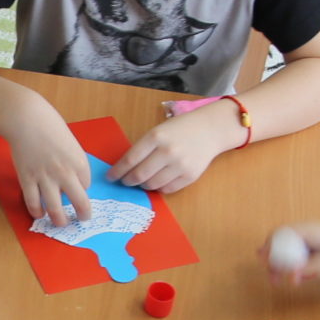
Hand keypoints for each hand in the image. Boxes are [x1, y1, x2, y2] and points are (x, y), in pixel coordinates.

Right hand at [2, 96, 92, 226]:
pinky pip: (33, 203)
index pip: (86, 185)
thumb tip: (71, 179)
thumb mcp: (70, 143)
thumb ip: (73, 162)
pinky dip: (37, 212)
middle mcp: (65, 174)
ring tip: (61, 223)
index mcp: (80, 162)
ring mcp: (46, 179)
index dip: (82, 188)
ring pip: (55, 209)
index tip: (76, 188)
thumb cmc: (50, 126)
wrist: (26, 119)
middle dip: (83, 214)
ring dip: (60, 220)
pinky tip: (39, 214)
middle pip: (80, 203)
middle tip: (82, 219)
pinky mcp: (28, 180)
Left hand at [110, 104, 239, 192]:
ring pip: (152, 184)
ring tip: (143, 180)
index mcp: (156, 137)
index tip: (110, 177)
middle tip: (125, 181)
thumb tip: (124, 169)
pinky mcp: (190, 176)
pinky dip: (159, 188)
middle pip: (139, 175)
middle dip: (128, 181)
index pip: (130, 160)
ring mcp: (180, 165)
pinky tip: (158, 181)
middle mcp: (167, 151)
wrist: (209, 130)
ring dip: (143, 185)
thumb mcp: (158, 131)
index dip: (117, 171)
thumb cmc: (179, 129)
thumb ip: (142, 148)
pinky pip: (167, 189)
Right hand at [263, 219, 319, 288]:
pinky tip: (291, 275)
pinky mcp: (309, 246)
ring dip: (278, 262)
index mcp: (310, 230)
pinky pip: (292, 252)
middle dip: (271, 257)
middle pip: (279, 240)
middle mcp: (306, 231)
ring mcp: (307, 238)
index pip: (282, 233)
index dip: (269, 246)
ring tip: (277, 280)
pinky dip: (288, 263)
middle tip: (271, 276)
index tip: (264, 262)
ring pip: (284, 247)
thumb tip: (291, 277)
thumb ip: (310, 270)